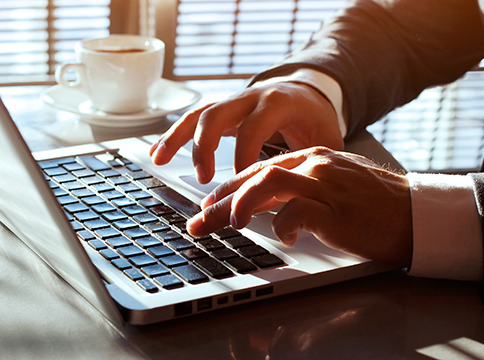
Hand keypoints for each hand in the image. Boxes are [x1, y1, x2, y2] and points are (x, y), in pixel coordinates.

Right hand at [149, 81, 343, 183]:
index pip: (253, 128)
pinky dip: (173, 135)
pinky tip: (157, 154)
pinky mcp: (222, 109)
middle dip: (205, 147)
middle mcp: (251, 97)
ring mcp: (233, 101)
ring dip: (178, 138)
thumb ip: (314, 164)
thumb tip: (303, 198)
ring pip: (198, 114)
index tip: (241, 185)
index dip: (244, 157)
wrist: (308, 92)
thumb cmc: (315, 119)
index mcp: (278, 103)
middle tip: (205, 178)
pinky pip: (192, 118)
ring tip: (160, 161)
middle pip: (217, 115)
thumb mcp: (325, 138)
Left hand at [186, 147, 412, 263]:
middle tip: (198, 223)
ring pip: (268, 183)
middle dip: (220, 200)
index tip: (209, 208)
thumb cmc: (376, 207)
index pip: (259, 169)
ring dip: (241, 204)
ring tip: (229, 225)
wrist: (415, 214)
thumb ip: (302, 192)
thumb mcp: (334, 189)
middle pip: (254, 176)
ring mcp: (325, 184)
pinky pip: (296, 211)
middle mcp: (315, 165)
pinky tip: (282, 238)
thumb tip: (267, 210)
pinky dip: (281, 225)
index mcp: (313, 158)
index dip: (229, 189)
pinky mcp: (336, 208)